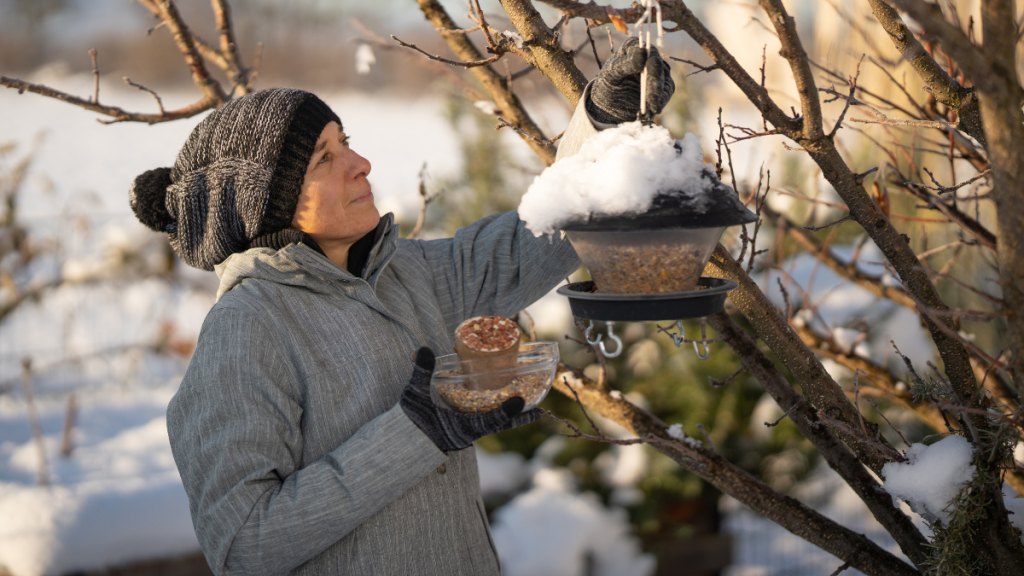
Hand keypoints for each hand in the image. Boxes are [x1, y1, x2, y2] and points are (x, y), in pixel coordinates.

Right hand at [400, 347, 539, 451]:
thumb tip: (423, 350)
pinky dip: (500, 415)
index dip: (506, 412)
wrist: (404, 440)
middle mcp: (469, 430)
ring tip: (530, 407)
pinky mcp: (465, 428)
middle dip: (518, 417)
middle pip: (500, 424)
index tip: (521, 402)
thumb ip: (421, 373)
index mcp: (461, 426)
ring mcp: (468, 430)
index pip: (489, 420)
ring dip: (512, 416)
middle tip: (539, 410)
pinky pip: (487, 421)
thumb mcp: (415, 395)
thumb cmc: (412, 420)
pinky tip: (508, 406)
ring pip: (496, 423)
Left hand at [586, 37, 674, 123]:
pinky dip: (659, 103)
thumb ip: (624, 64)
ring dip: (658, 98)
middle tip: (651, 103)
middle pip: (659, 68)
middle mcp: (649, 56)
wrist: (610, 103)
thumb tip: (641, 53)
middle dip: (655, 86)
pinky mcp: (662, 85)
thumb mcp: (610, 75)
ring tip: (649, 111)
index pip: (648, 52)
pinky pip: (666, 93)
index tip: (646, 78)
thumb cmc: (607, 85)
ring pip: (665, 82)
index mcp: (634, 47)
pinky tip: (651, 111)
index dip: (649, 65)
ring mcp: (658, 70)